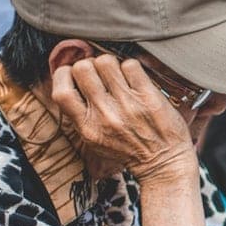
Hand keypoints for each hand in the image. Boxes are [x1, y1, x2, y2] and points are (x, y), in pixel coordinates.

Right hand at [50, 54, 195, 182]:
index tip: (73, 74)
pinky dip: (131, 67)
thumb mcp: (95, 140)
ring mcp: (127, 104)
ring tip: (117, 74)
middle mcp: (105, 114)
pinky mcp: (148, 97)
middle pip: (82, 69)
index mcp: (88, 127)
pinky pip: (131, 65)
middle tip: (99, 73)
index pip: (61, 92)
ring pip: (105, 62)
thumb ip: (80, 116)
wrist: (164, 163)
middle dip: (89, 65)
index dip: (64, 75)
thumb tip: (70, 84)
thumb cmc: (130, 151)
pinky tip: (134, 78)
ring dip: (110, 63)